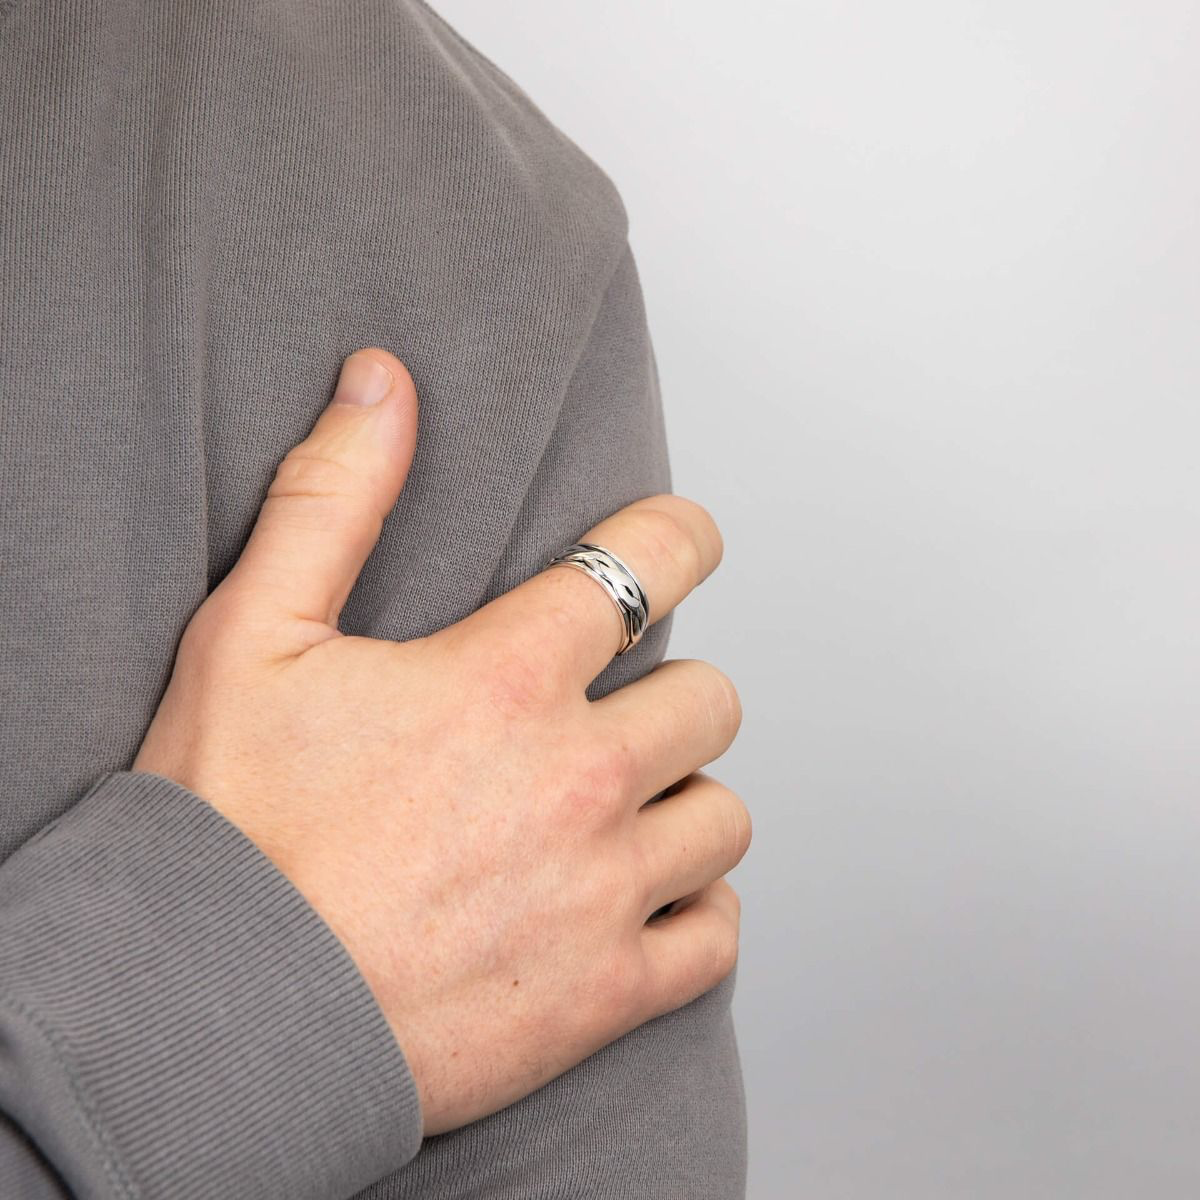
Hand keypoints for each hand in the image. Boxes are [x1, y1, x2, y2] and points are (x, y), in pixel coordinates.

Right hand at [134, 348, 748, 1135]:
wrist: (206, 1016)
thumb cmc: (226, 831)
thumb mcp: (251, 637)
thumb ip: (332, 498)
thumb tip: (382, 383)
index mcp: (506, 680)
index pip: (651, 563)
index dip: (679, 535)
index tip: (679, 541)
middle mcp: (578, 777)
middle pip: (708, 698)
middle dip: (667, 691)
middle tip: (608, 712)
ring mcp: (603, 891)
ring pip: (722, 814)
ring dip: (682, 800)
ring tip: (619, 809)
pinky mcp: (604, 992)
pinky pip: (714, 936)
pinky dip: (693, 914)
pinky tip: (638, 903)